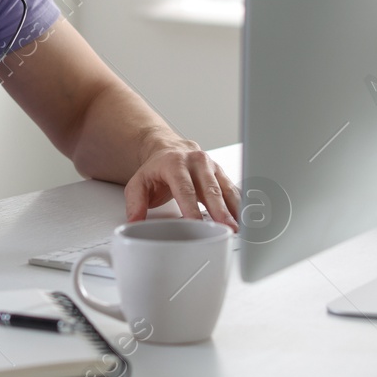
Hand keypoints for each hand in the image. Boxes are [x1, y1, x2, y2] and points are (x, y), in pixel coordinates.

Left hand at [123, 144, 239, 230]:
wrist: (169, 148)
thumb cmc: (157, 168)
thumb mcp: (138, 183)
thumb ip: (135, 203)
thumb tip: (134, 222)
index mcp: (175, 163)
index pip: (184, 189)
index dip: (191, 208)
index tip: (196, 224)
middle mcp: (196, 162)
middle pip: (210, 189)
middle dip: (220, 211)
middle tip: (227, 228)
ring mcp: (211, 166)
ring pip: (225, 189)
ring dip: (233, 210)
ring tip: (238, 227)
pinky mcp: (221, 173)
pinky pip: (232, 190)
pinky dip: (238, 205)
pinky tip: (243, 219)